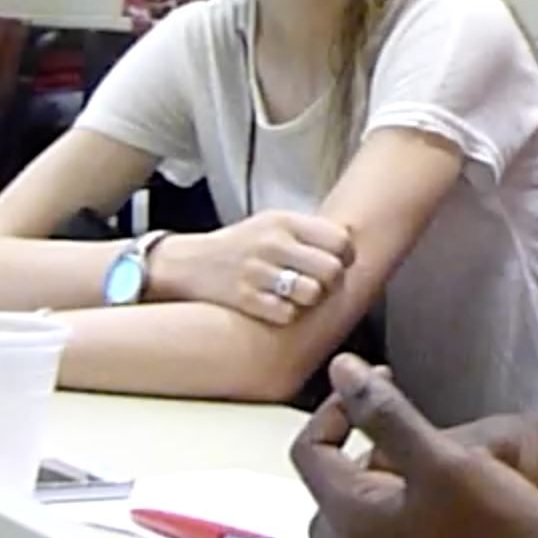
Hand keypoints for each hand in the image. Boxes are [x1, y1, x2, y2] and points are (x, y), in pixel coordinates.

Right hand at [150, 212, 352, 324]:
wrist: (185, 264)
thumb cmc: (240, 246)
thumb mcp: (272, 224)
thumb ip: (310, 232)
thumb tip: (352, 242)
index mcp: (285, 222)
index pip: (341, 240)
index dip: (345, 257)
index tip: (337, 264)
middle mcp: (273, 243)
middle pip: (332, 270)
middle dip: (332, 283)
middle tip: (319, 286)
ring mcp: (257, 271)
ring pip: (312, 293)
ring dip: (310, 301)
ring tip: (297, 297)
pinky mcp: (243, 298)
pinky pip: (286, 314)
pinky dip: (286, 316)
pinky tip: (276, 309)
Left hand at [293, 357, 537, 537]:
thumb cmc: (500, 527)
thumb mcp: (442, 459)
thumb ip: (386, 414)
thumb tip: (341, 369)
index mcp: (354, 518)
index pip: (311, 451)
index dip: (337, 406)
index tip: (380, 383)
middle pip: (329, 482)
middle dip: (354, 435)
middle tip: (391, 408)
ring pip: (361, 506)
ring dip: (381, 465)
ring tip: (418, 443)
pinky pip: (391, 529)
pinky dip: (405, 496)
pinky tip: (437, 483)